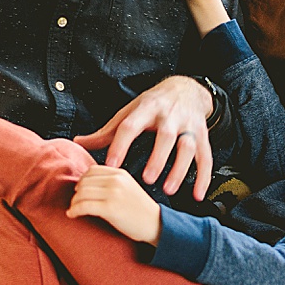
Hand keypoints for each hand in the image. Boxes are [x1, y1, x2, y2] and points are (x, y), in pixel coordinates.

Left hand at [67, 165, 162, 244]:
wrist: (156, 225)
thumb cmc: (141, 210)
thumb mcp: (129, 188)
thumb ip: (112, 182)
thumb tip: (85, 185)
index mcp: (120, 173)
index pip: (92, 170)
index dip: (82, 181)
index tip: (79, 191)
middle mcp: (116, 180)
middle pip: (84, 181)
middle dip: (76, 193)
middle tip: (75, 203)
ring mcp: (113, 194)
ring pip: (81, 193)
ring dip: (73, 203)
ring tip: (73, 210)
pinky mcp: (110, 208)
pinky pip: (83, 206)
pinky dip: (74, 210)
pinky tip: (72, 215)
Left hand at [73, 75, 213, 200]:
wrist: (186, 89)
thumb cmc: (151, 105)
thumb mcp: (129, 112)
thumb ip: (106, 131)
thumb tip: (78, 143)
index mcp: (146, 108)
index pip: (131, 125)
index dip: (120, 144)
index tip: (111, 165)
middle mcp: (170, 116)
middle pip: (166, 136)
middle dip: (157, 157)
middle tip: (146, 180)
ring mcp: (189, 126)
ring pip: (188, 147)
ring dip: (180, 169)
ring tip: (169, 190)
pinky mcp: (203, 136)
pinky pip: (206, 158)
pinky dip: (204, 177)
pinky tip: (197, 195)